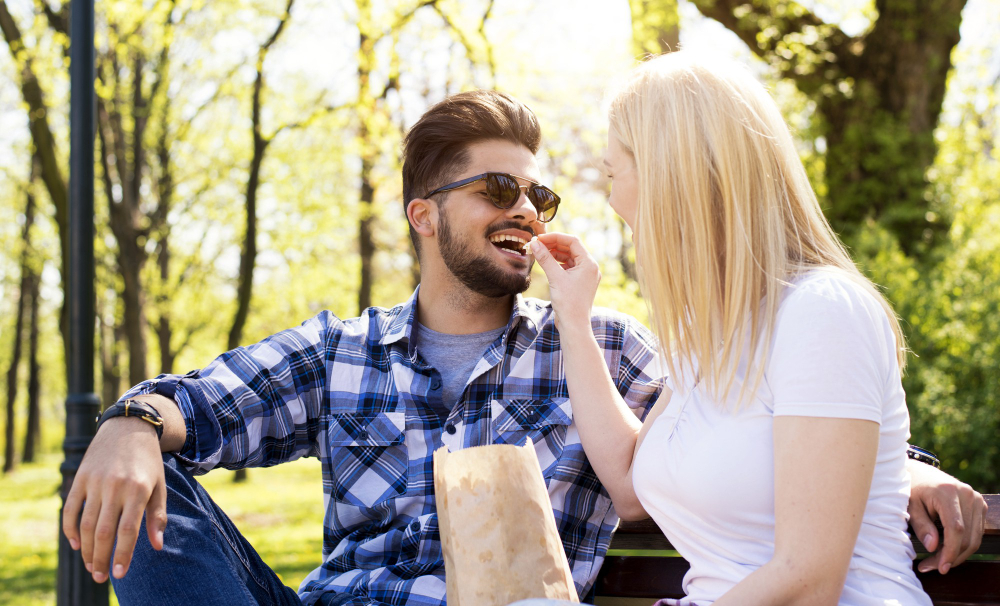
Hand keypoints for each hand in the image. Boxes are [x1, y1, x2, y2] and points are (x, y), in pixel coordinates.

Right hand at [62, 417, 167, 582]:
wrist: (129, 428)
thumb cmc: (148, 462)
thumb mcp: (159, 485)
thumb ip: (157, 516)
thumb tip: (157, 546)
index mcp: (138, 489)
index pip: (128, 530)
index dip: (122, 555)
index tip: (119, 574)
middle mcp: (115, 486)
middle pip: (104, 532)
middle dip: (101, 558)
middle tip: (100, 577)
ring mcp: (95, 482)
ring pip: (86, 524)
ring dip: (86, 549)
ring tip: (91, 565)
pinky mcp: (80, 477)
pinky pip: (70, 509)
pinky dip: (70, 529)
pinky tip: (77, 545)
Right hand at [530, 232, 600, 329]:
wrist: (574, 325)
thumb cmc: (568, 303)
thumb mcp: (555, 277)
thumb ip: (545, 258)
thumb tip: (534, 244)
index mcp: (589, 263)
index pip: (572, 241)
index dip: (555, 237)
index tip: (540, 238)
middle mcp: (590, 267)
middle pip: (570, 248)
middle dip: (553, 245)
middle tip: (536, 244)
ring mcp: (585, 275)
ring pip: (568, 258)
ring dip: (554, 254)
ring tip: (539, 252)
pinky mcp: (579, 283)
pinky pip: (568, 267)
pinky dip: (557, 263)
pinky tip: (546, 263)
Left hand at [908, 462, 986, 573]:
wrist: (919, 471)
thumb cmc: (911, 488)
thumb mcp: (910, 506)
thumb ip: (921, 526)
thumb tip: (932, 548)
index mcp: (948, 492)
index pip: (956, 529)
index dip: (950, 551)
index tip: (940, 567)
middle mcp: (967, 494)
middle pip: (967, 536)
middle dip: (951, 557)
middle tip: (931, 567)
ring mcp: (976, 499)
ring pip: (974, 538)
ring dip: (957, 554)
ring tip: (936, 562)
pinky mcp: (978, 504)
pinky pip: (975, 532)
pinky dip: (963, 545)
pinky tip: (946, 551)